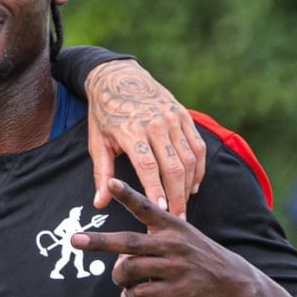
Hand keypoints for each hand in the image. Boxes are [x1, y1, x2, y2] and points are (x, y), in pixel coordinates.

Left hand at [71, 178, 254, 296]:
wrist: (232, 280)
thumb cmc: (195, 255)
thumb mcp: (179, 235)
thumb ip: (148, 240)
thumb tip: (117, 257)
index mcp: (170, 226)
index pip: (145, 207)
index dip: (126, 194)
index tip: (110, 182)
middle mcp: (171, 243)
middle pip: (128, 242)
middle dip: (99, 241)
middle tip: (75, 241)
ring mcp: (175, 267)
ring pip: (129, 270)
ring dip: (118, 277)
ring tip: (122, 281)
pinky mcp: (177, 290)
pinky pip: (140, 293)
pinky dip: (129, 295)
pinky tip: (132, 294)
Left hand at [84, 60, 205, 216]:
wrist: (119, 78)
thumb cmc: (105, 115)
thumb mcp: (98, 142)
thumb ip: (102, 174)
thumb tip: (100, 204)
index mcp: (131, 131)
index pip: (147, 166)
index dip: (156, 189)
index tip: (162, 211)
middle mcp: (155, 123)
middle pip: (173, 166)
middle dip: (177, 195)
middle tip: (178, 218)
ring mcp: (172, 118)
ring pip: (189, 158)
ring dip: (189, 184)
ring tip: (184, 206)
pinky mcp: (184, 116)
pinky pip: (197, 146)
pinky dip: (198, 168)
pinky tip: (193, 185)